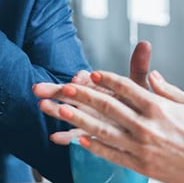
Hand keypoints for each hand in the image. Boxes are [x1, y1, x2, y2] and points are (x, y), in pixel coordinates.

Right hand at [33, 41, 152, 143]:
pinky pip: (75, 136)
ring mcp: (89, 117)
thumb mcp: (139, 86)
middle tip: (39, 88)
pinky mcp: (89, 133)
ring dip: (55, 110)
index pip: (87, 79)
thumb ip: (138, 67)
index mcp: (100, 87)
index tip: (78, 77)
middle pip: (71, 94)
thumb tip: (144, 44)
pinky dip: (65, 137)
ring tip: (42, 106)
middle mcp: (91, 101)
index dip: (82, 79)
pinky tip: (55, 138)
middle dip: (55, 90)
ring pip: (69, 113)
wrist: (142, 127)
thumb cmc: (139, 104)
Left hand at [38, 69, 183, 182]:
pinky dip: (95, 147)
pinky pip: (113, 155)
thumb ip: (167, 89)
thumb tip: (152, 75)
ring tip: (61, 111)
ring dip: (80, 120)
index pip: (126, 88)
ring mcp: (142, 148)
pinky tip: (79, 140)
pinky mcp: (142, 167)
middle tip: (64, 87)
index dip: (106, 79)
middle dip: (83, 96)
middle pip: (108, 107)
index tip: (91, 73)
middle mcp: (147, 126)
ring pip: (104, 131)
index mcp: (159, 107)